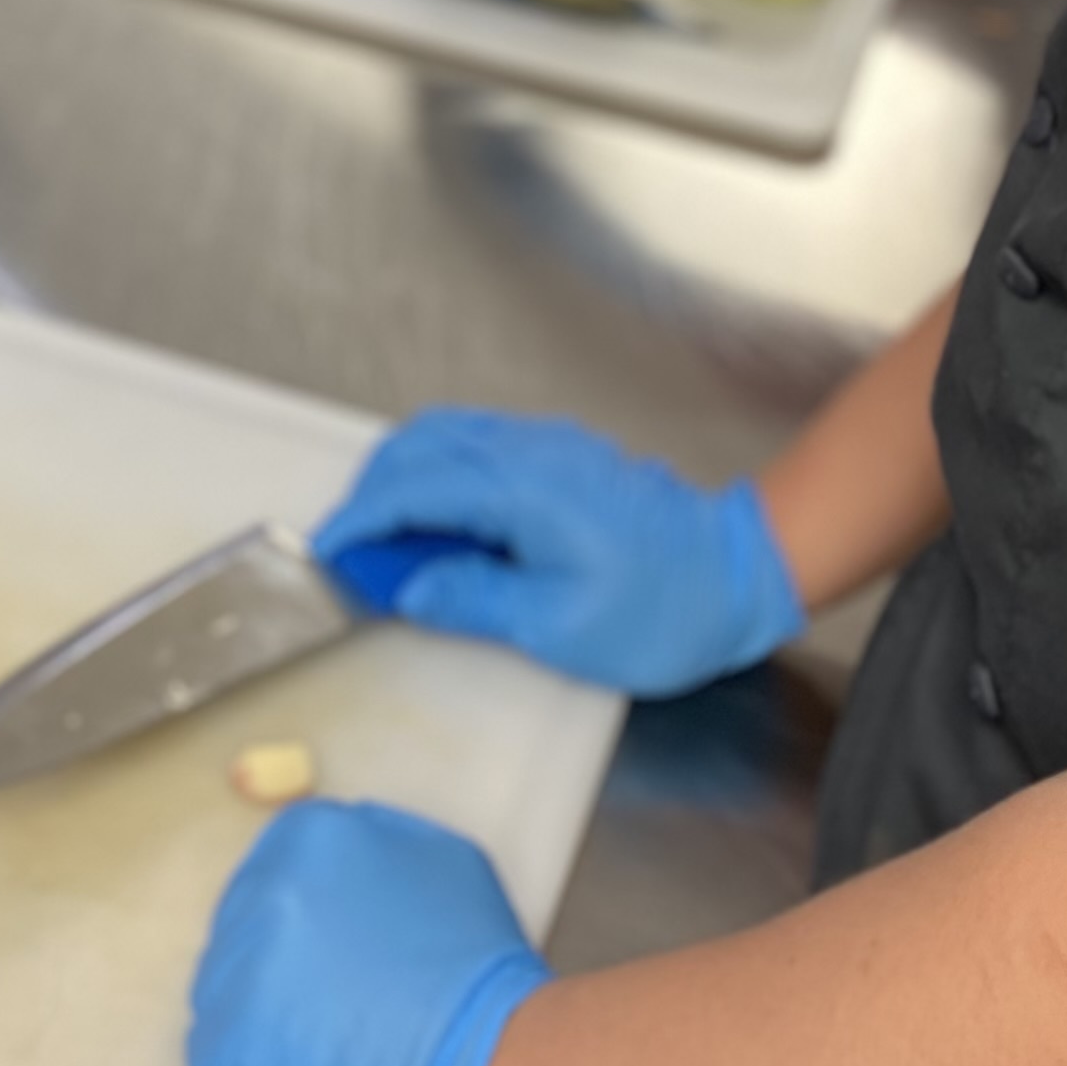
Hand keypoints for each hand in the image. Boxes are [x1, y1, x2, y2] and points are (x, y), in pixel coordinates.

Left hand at [188, 799, 546, 1065]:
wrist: (487, 1063)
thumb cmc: (476, 962)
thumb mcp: (441, 860)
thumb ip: (375, 840)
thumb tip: (337, 856)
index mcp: (308, 838)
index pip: (279, 863)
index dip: (305, 909)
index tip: (328, 944)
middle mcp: (258, 894)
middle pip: (244, 921)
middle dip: (278, 956)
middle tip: (326, 996)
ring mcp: (234, 974)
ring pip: (225, 986)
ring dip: (261, 1010)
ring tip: (321, 1040)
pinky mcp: (224, 1050)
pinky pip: (220, 1053)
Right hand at [319, 408, 804, 693]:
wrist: (740, 574)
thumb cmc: (663, 611)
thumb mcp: (560, 628)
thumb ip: (473, 600)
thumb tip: (406, 589)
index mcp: (522, 488)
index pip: (412, 487)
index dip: (360, 519)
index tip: (327, 553)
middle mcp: (528, 449)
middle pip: (418, 446)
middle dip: (371, 493)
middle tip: (351, 553)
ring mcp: (546, 444)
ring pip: (445, 437)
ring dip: (403, 480)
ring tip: (388, 542)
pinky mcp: (561, 454)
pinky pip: (477, 446)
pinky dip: (439, 475)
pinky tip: (441, 523)